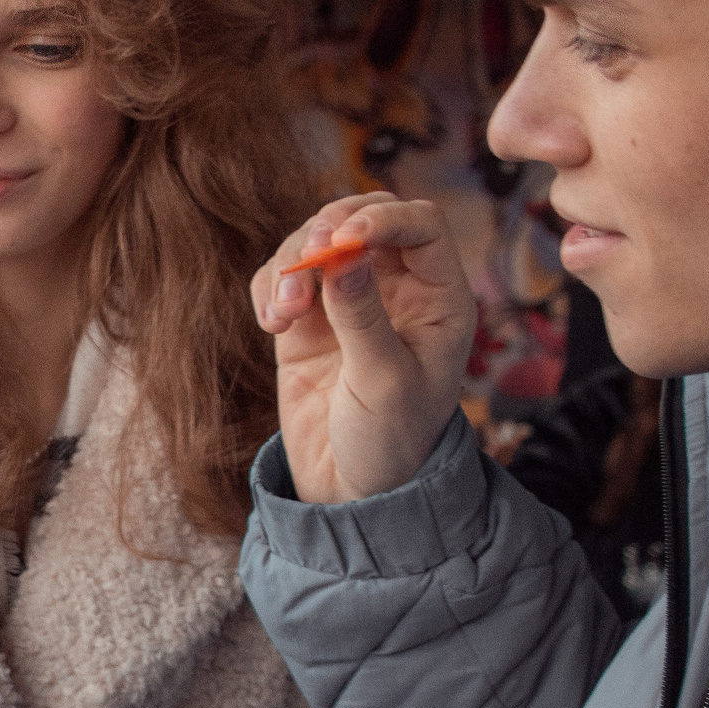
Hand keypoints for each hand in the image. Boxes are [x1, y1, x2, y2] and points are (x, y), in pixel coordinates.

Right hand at [254, 194, 476, 503]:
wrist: (352, 489)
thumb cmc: (390, 440)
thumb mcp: (383, 382)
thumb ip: (363, 316)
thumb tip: (341, 255)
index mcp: (439, 297)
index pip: (419, 225)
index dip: (382, 219)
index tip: (342, 241)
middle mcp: (397, 288)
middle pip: (362, 218)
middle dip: (327, 229)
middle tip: (306, 259)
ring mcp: (348, 300)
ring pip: (314, 242)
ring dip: (291, 264)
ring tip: (281, 314)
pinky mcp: (306, 321)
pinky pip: (282, 277)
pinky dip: (269, 288)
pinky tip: (270, 324)